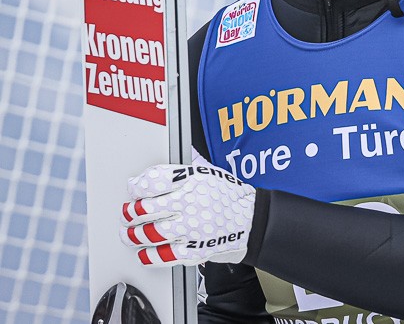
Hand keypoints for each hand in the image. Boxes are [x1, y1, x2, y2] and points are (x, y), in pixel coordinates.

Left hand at [120, 163, 255, 265]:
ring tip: (129, 235)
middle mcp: (190, 203)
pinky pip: (164, 255)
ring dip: (134, 236)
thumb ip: (181, 170)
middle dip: (130, 213)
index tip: (133, 190)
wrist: (255, 220)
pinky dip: (150, 256)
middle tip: (127, 214)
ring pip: (150, 233)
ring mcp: (192, 227)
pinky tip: (145, 253)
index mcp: (193, 180)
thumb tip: (153, 171)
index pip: (153, 181)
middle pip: (146, 209)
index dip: (136, 187)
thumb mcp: (209, 172)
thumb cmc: (231, 196)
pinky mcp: (195, 249)